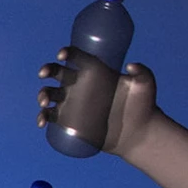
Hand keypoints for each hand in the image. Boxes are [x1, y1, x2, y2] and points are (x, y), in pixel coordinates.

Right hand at [39, 53, 159, 158]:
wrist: (138, 134)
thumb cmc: (143, 107)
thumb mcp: (146, 86)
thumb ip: (142, 73)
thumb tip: (130, 65)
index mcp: (95, 73)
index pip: (77, 58)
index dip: (67, 53)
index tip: (62, 55)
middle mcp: (80, 86)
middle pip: (57, 73)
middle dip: (47, 69)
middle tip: (44, 74)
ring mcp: (72, 104)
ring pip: (49, 94)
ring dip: (42, 94)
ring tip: (44, 102)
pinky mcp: (68, 121)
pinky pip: (49, 116)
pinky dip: (42, 117)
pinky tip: (42, 122)